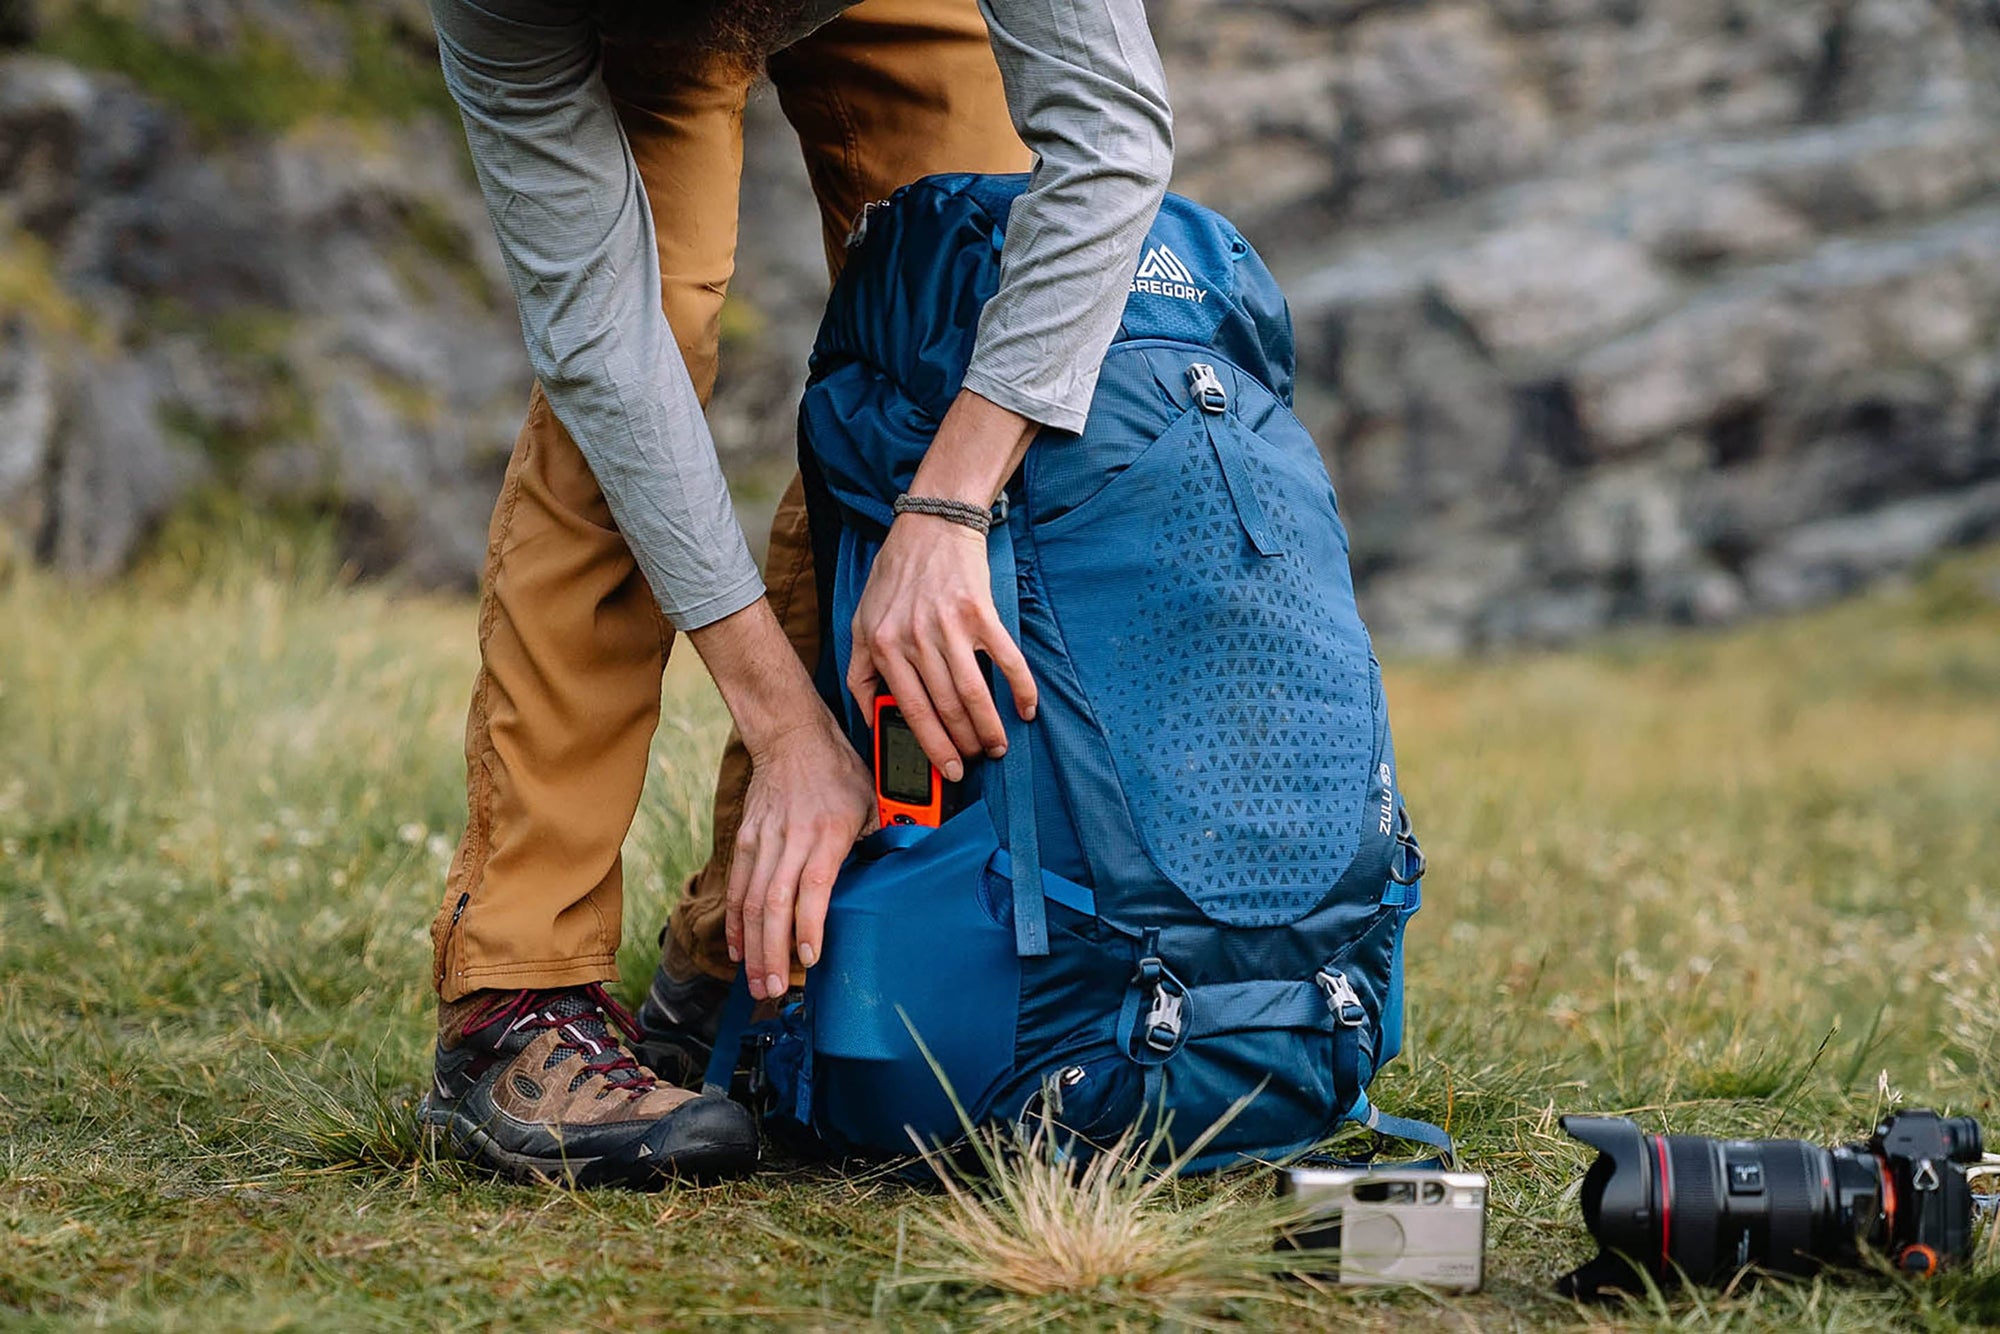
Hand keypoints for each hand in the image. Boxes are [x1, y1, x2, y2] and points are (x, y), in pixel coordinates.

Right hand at [726, 707, 875, 1000]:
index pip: (813, 886)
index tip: (810, 958)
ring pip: (752, 902)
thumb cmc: (837, 770)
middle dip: (773, 952)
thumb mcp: (871, 800)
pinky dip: (735, 922)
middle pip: (775, 904)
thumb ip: (879, 838)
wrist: (790, 736)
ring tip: (757, 981)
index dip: (809, 925)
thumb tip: (896, 874)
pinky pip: (737, 887)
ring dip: (752, 946)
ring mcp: (763, 839)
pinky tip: (738, 950)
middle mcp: (791, 838)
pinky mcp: (746, 839)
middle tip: (776, 989)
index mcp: (827, 832)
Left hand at [845, 388, 1042, 777]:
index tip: (947, 771)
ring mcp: (950, 626)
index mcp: (884, 647)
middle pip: (946, 709)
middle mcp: (915, 640)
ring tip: (999, 744)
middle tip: (978, 759)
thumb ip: (861, 672)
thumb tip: (872, 717)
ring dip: (991, 727)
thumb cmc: (896, 577)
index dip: (933, 748)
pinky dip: (1021, 689)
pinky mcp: (980, 613)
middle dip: (965, 744)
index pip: (911, 712)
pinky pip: (1006, 661)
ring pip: (975, 694)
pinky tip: (1026, 709)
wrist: (930, 526)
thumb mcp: (861, 622)